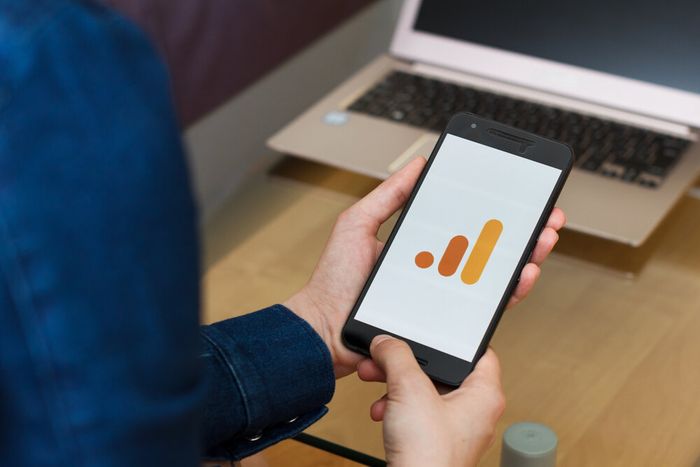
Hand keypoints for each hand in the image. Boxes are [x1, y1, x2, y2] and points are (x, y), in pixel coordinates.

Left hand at [284, 157, 565, 377]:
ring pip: (494, 278)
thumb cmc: (334, 281)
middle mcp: (436, 271)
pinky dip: (508, 293)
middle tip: (547, 217)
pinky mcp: (444, 323)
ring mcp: (442, 297)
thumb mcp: (358, 224)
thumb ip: (388, 196)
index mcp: (420, 247)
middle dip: (523, 233)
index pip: (466, 227)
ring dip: (525, 259)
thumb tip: (418, 163)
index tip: (518, 195)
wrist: (323, 328)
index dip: (494, 212)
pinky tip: (521, 276)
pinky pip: (483, 309)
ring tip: (543, 241)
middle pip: (489, 250)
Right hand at [359, 335, 504, 465]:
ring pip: (425, 392)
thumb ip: (397, 356)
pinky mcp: (434, 441)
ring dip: (397, 385)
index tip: (435, 330)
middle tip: (389, 357)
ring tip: (378, 381)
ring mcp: (454, 429)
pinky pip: (416, 413)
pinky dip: (397, 407)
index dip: (456, 339)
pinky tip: (383, 410)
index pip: (480, 352)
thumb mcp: (410, 389)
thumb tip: (387, 342)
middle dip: (408, 364)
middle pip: (442, 371)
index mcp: (484, 395)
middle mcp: (474, 412)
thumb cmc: (429, 456)